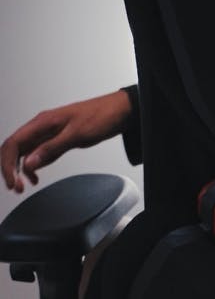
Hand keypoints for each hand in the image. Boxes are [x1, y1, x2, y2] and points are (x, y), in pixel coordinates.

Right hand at [1, 89, 133, 193]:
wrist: (119, 111)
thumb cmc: (101, 115)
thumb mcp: (77, 133)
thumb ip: (52, 148)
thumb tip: (28, 163)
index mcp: (43, 121)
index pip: (13, 143)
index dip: (7, 164)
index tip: (12, 182)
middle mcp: (42, 126)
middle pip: (14, 148)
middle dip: (10, 168)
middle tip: (17, 188)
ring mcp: (49, 133)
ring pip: (24, 152)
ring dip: (20, 170)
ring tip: (23, 186)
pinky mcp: (57, 139)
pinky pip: (38, 154)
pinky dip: (33, 167)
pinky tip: (35, 177)